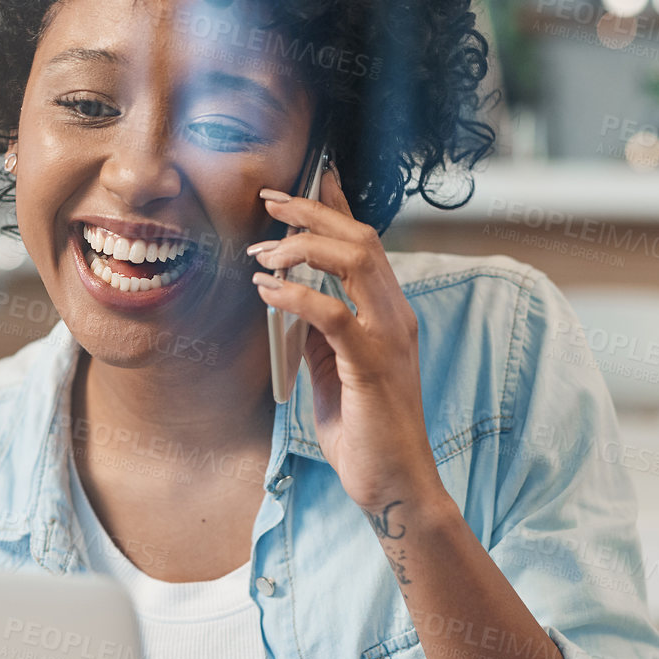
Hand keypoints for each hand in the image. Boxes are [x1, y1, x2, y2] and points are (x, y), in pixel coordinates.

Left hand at [248, 167, 444, 516]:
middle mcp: (395, 315)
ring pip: (354, 260)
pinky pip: (332, 313)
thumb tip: (288, 296)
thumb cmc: (364, 430)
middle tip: (270, 202)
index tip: (312, 174)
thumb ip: (320, 330)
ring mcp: (388, 337)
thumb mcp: (334, 368)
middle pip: (360, 237)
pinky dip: (296, 294)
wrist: (395, 484)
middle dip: (312, 213)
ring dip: (301, 247)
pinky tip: (267, 290)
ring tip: (262, 253)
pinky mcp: (372, 364)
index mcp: (388, 312)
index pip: (365, 242)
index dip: (338, 205)